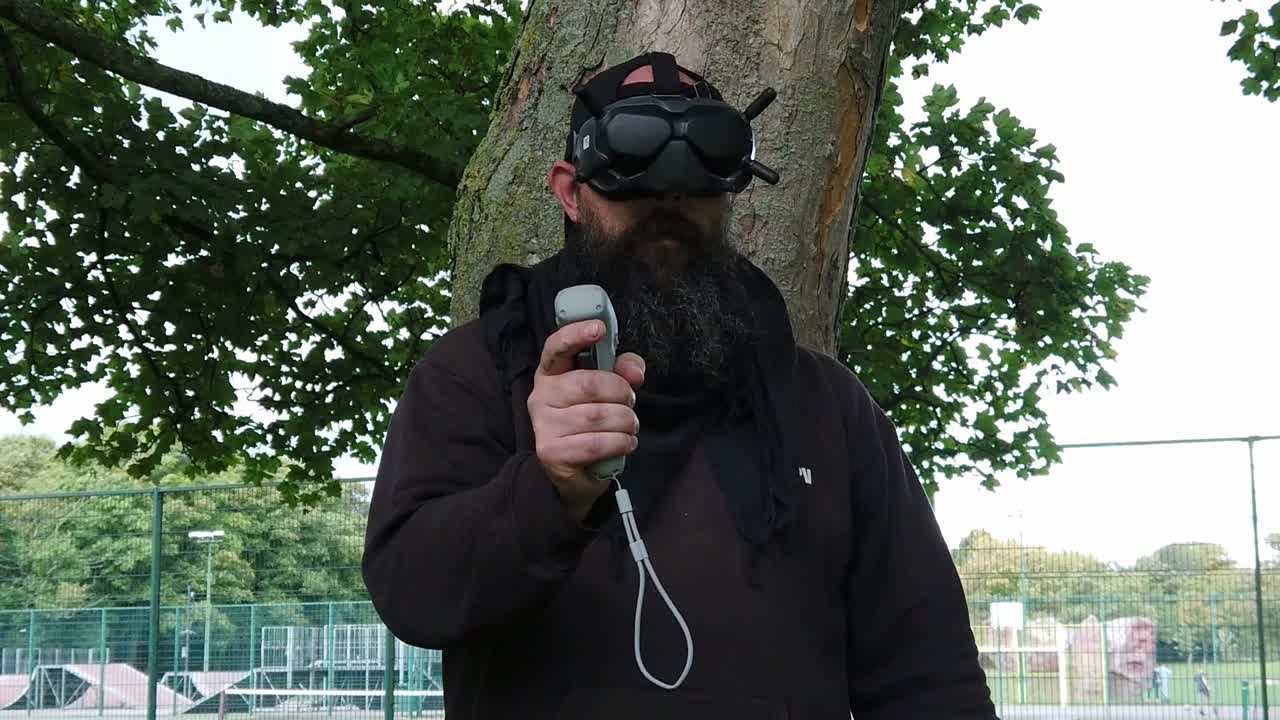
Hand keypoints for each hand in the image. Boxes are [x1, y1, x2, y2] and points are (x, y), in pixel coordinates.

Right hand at [528, 319, 645, 520]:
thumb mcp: (609, 390)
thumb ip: (623, 371)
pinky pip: (597, 443)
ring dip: (626, 422)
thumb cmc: (591, 420)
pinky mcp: (551, 452)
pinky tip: (625, 442)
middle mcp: (541, 395)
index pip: (556, 347)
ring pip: (598, 416)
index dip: (576, 335)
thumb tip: (634, 371)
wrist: (573, 469)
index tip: (599, 329)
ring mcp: (543, 425)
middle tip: (630, 403)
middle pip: (590, 384)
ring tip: (629, 425)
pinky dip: (621, 443)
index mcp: (551, 373)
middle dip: (622, 393)